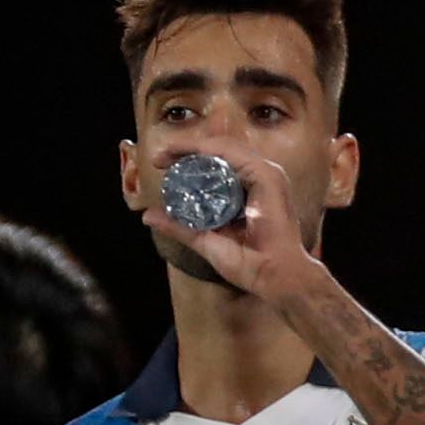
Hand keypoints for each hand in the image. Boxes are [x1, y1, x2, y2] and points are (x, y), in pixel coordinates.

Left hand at [141, 150, 330, 307]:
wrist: (275, 278)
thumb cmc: (252, 265)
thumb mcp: (206, 241)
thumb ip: (181, 227)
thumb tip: (149, 216)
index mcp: (250, 190)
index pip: (216, 164)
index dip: (187, 160)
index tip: (160, 164)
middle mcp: (259, 178)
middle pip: (218, 153)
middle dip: (185, 150)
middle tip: (158, 158)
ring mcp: (266, 174)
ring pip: (222, 148)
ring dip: (191, 146)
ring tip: (166, 154)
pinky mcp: (267, 176)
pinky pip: (232, 153)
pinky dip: (207, 150)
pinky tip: (186, 153)